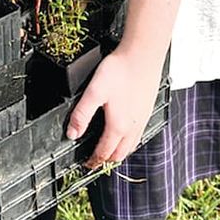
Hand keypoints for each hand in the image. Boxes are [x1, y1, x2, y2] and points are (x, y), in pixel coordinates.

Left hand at [66, 49, 161, 168]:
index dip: (93, 161)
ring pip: (131, 146)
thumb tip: (72, 134)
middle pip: (119, 154)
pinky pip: (138, 134)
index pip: (104, 153)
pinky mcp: (147, 109)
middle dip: (106, 160)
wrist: (143, 54)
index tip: (86, 164)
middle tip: (95, 159)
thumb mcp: (94, 92)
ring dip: (119, 152)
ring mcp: (142, 119)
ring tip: (108, 149)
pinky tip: (125, 131)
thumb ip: (82, 114)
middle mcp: (133, 127)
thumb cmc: (120, 70)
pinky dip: (129, 141)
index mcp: (118, 126)